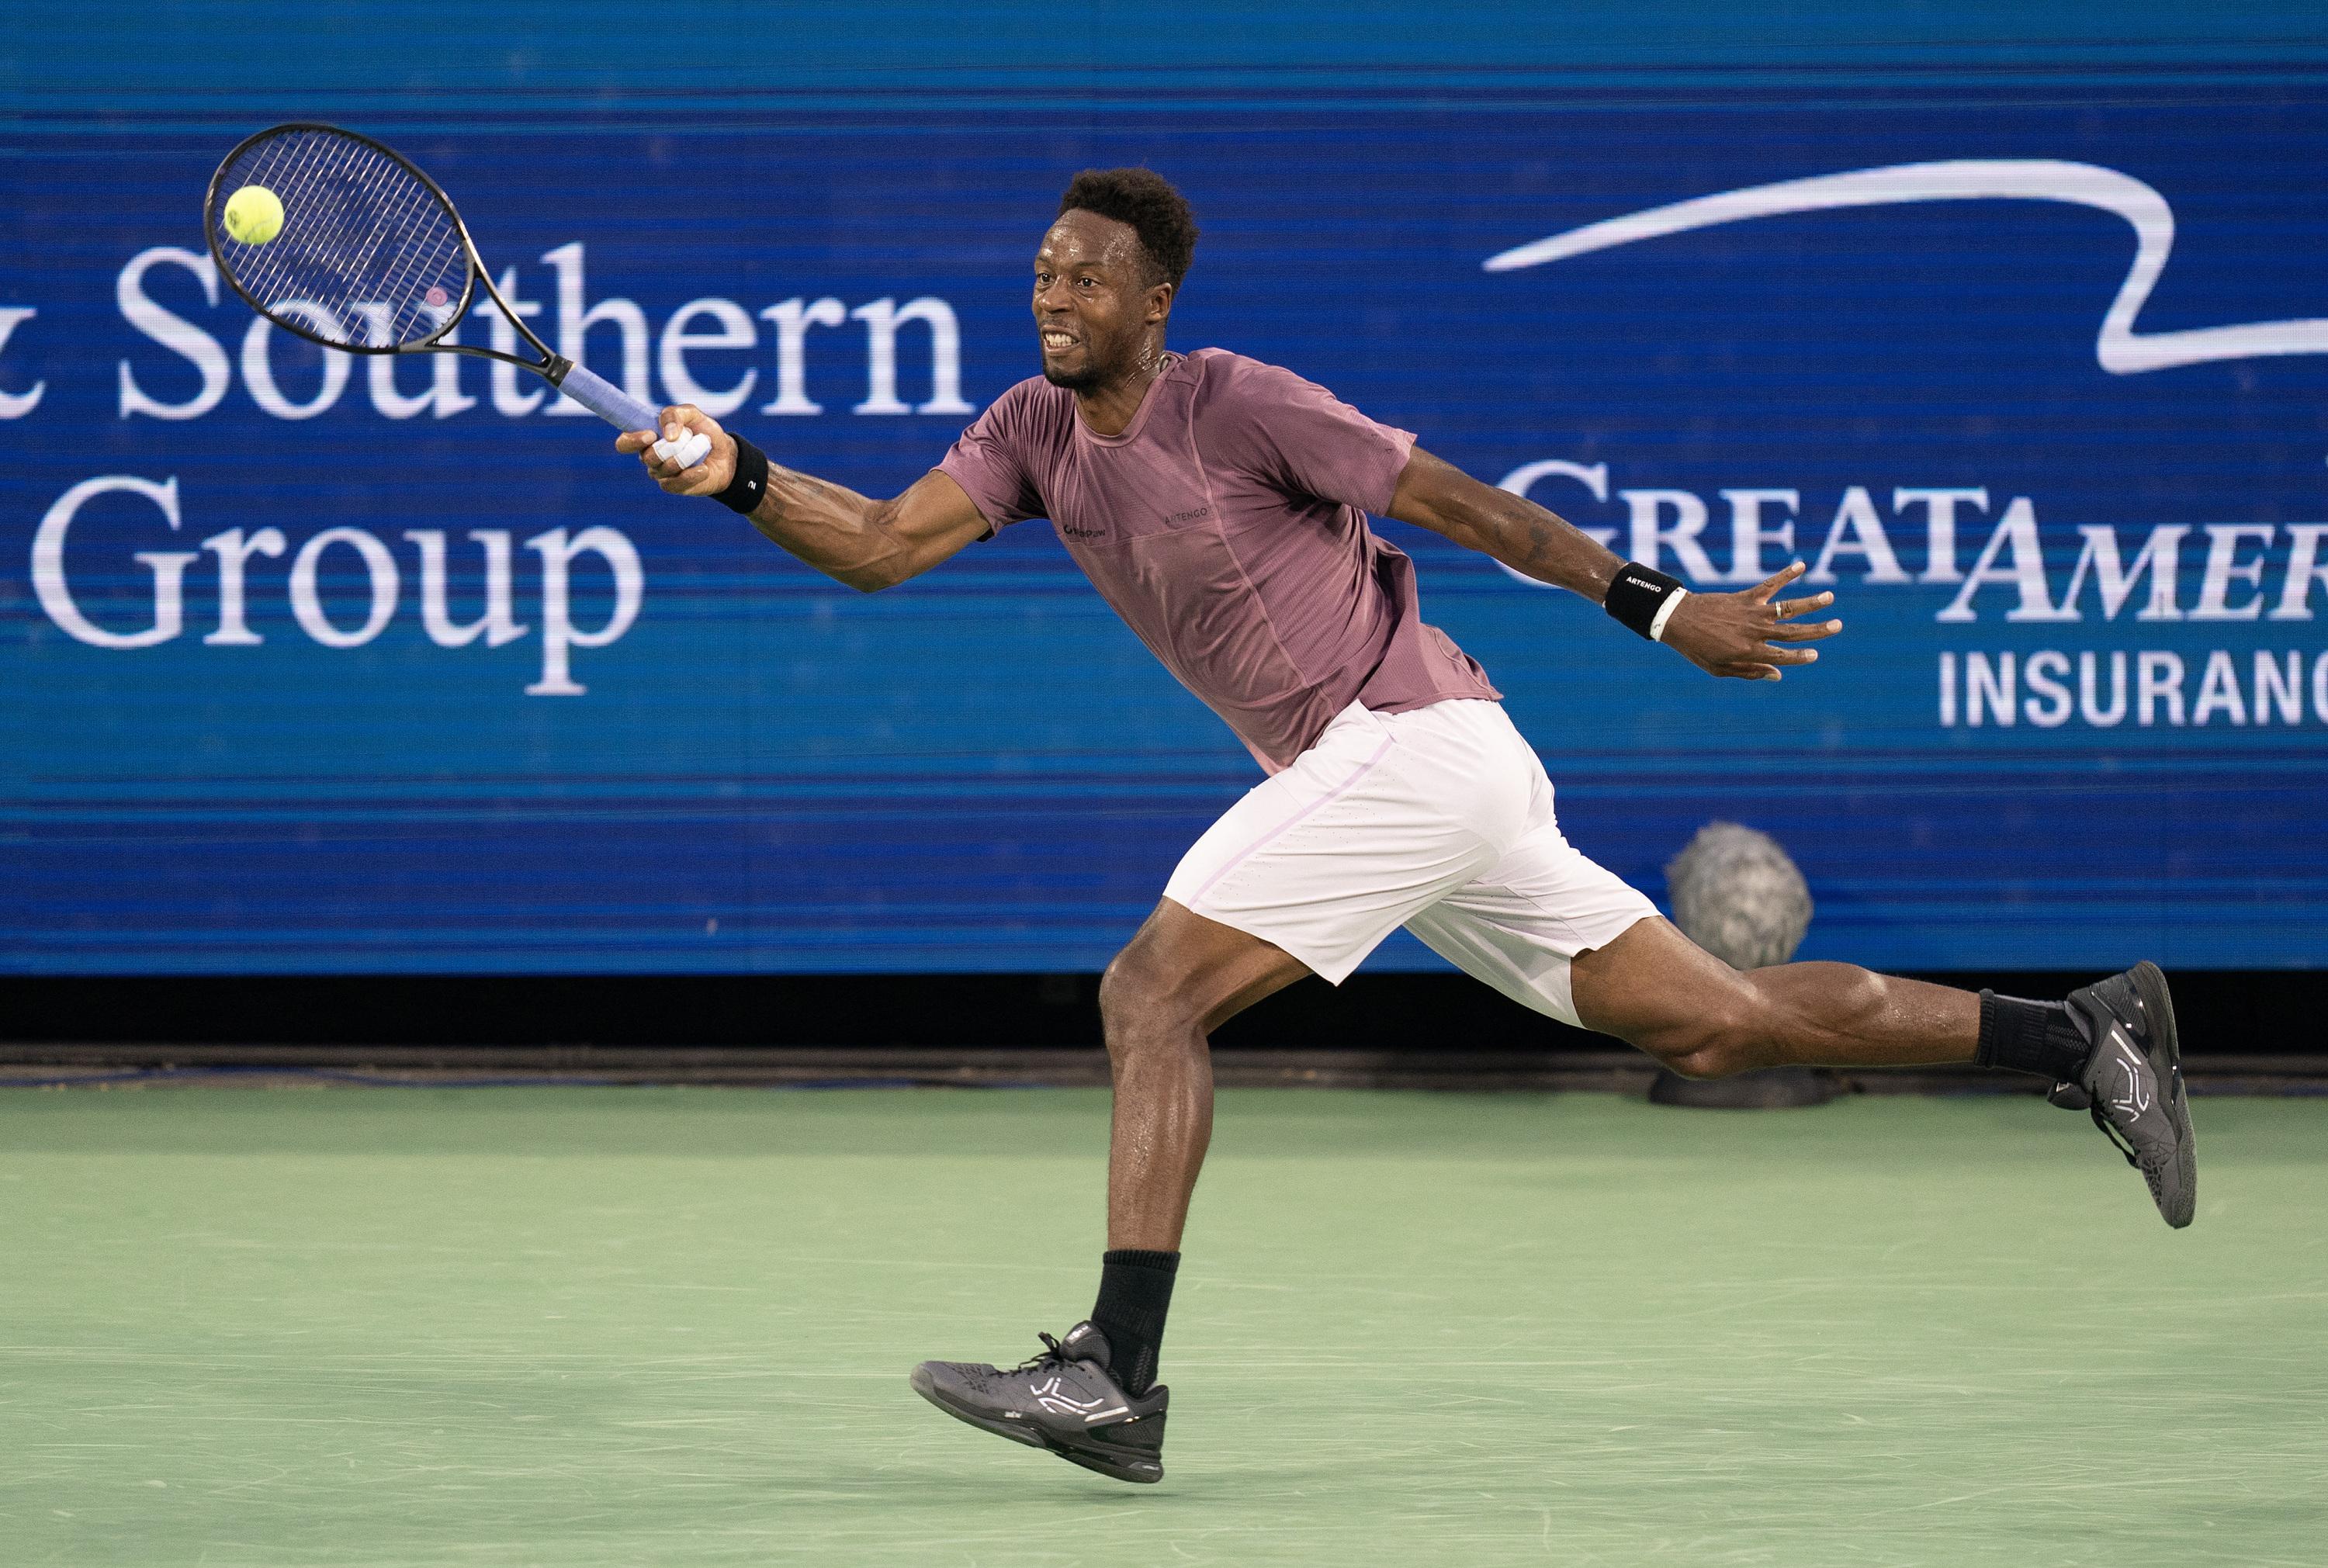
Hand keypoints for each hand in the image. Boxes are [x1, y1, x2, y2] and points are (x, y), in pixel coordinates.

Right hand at [614, 403, 736, 497]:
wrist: (725, 454)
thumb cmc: (704, 432)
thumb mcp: (692, 414)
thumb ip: (675, 414)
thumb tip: (668, 435)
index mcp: (648, 438)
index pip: (624, 443)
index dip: (631, 440)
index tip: (650, 435)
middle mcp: (650, 457)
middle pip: (647, 457)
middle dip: (669, 448)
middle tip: (686, 440)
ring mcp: (661, 474)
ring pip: (663, 469)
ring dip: (684, 458)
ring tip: (699, 452)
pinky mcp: (674, 487)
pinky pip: (676, 483)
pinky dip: (692, 475)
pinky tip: (704, 469)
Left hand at [1657, 561, 1841, 681]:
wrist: (1678, 620)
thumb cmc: (1698, 648)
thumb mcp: (1719, 668)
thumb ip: (1749, 672)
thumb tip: (1777, 675)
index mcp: (1749, 652)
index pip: (1783, 656)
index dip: (1800, 657)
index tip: (1815, 654)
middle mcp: (1755, 631)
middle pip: (1793, 631)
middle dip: (1818, 630)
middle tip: (1838, 625)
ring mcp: (1752, 612)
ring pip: (1788, 607)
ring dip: (1811, 602)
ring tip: (1830, 597)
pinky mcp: (1746, 597)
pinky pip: (1770, 585)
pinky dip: (1786, 575)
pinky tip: (1801, 566)